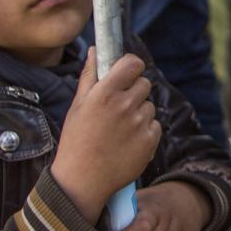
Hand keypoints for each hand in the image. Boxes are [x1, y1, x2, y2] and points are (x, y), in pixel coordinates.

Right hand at [52, 49, 161, 222]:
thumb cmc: (76, 141)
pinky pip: (154, 125)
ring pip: (149, 106)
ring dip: (139, 113)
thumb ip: (89, 76)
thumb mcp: (77, 106)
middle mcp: (124, 105)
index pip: (133, 63)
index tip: (127, 72)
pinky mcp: (150, 141)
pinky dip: (145, 131)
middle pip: (144, 83)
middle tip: (118, 107)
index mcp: (104, 92)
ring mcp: (139, 124)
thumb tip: (95, 50)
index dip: (131, 66)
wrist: (83, 180)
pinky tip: (127, 141)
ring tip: (119, 129)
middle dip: (133, 91)